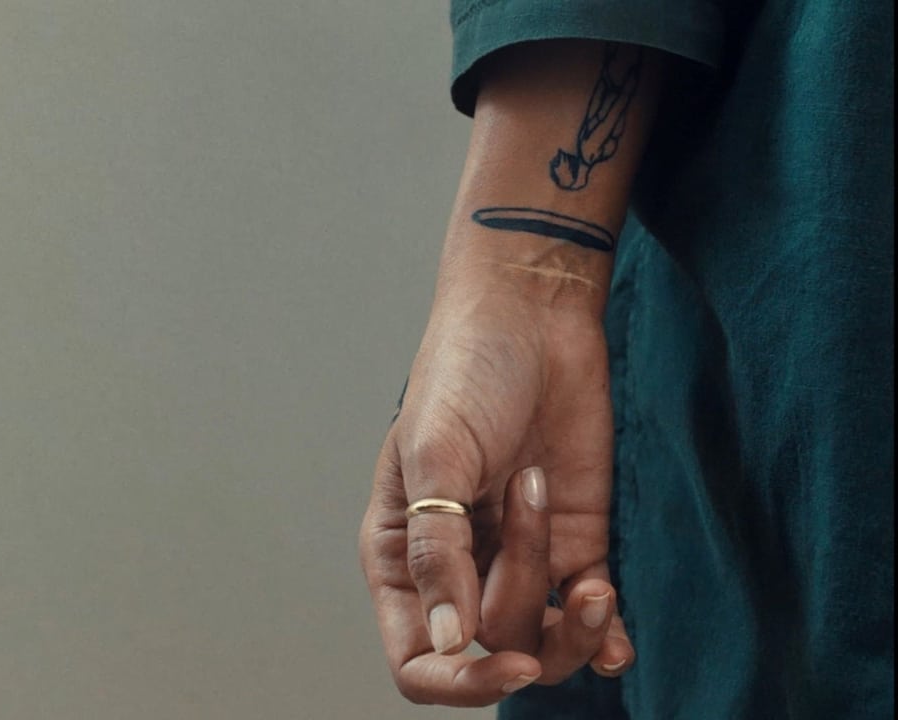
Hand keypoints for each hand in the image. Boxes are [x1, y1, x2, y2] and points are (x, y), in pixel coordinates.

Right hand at [358, 270, 634, 705]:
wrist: (534, 315)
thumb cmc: (463, 371)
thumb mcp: (435, 454)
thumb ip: (437, 550)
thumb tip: (448, 640)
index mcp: (403, 552)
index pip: (418, 656)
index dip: (459, 680)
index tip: (510, 664)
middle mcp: (458, 566)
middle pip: (493, 645)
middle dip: (525, 594)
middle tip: (532, 496)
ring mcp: (519, 555)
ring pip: (546, 639)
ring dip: (574, 616)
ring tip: (591, 569)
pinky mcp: (574, 539)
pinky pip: (589, 614)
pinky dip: (605, 635)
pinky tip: (617, 639)